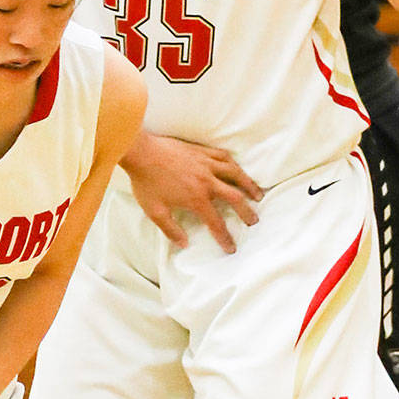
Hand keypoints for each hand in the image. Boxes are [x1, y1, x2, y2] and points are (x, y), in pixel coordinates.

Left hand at [120, 133, 262, 253]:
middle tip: (254, 221)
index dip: (225, 238)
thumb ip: (171, 229)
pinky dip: (233, 164)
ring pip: (235, 174)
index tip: (232, 248)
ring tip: (257, 194)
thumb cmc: (145, 182)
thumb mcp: (155, 211)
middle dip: (247, 211)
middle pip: (235, 197)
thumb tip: (184, 244)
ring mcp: (206, 164)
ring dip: (249, 185)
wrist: (140, 152)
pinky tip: (237, 168)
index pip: (216, 223)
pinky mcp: (202, 151)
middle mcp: (207, 181)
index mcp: (196, 199)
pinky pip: (223, 156)